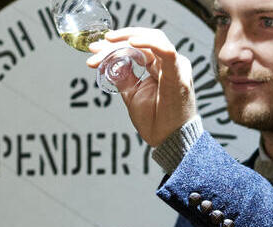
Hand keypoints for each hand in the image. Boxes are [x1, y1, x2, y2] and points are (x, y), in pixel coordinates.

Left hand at [88, 27, 196, 146]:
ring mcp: (175, 66)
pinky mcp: (178, 73)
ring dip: (127, 39)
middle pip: (142, 40)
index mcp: (160, 68)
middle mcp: (169, 63)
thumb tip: (108, 62)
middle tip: (95, 47)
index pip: (137, 48)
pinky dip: (148, 43)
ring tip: (109, 43)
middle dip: (117, 41)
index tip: (94, 51)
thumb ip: (123, 76)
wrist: (169, 141)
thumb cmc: (156, 122)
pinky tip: (132, 43)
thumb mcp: (132, 94)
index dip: (115, 46)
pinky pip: (165, 51)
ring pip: (152, 39)